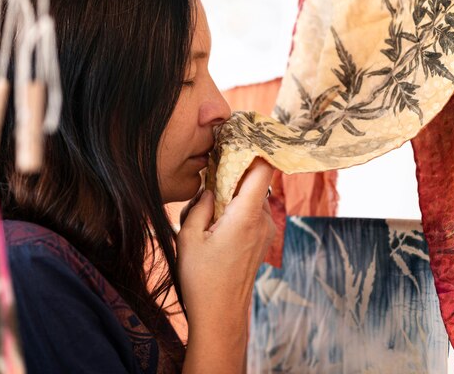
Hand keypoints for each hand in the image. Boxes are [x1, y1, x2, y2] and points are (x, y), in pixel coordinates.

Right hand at [178, 159, 274, 372]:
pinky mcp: (261, 242)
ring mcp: (265, 232)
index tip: (241, 135)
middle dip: (232, 174)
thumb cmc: (202, 280)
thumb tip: (209, 187)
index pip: (264, 168)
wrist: (220, 318)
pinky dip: (234, 210)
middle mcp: (263, 220)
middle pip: (255, 181)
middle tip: (208, 179)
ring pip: (251, 198)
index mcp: (247, 215)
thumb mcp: (189, 236)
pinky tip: (213, 226)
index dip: (257, 148)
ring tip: (204, 213)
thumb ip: (199, 204)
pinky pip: (250, 214)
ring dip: (231, 196)